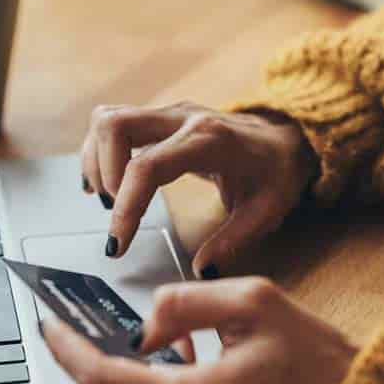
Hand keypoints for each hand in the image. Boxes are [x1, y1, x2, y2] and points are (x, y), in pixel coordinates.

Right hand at [80, 102, 315, 276]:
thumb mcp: (267, 212)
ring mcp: (169, 113)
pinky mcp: (160, 118)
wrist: (287, 138)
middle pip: (115, 125)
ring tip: (109, 199)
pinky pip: (114, 123)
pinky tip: (105, 183)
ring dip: (96, 160)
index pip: (148, 167)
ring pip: (108, 119)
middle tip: (115, 212)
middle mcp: (183, 118)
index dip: (126, 206)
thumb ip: (233, 241)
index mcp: (209, 141)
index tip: (118, 243)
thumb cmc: (276, 172)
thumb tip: (201, 270)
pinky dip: (100, 152)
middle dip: (103, 173)